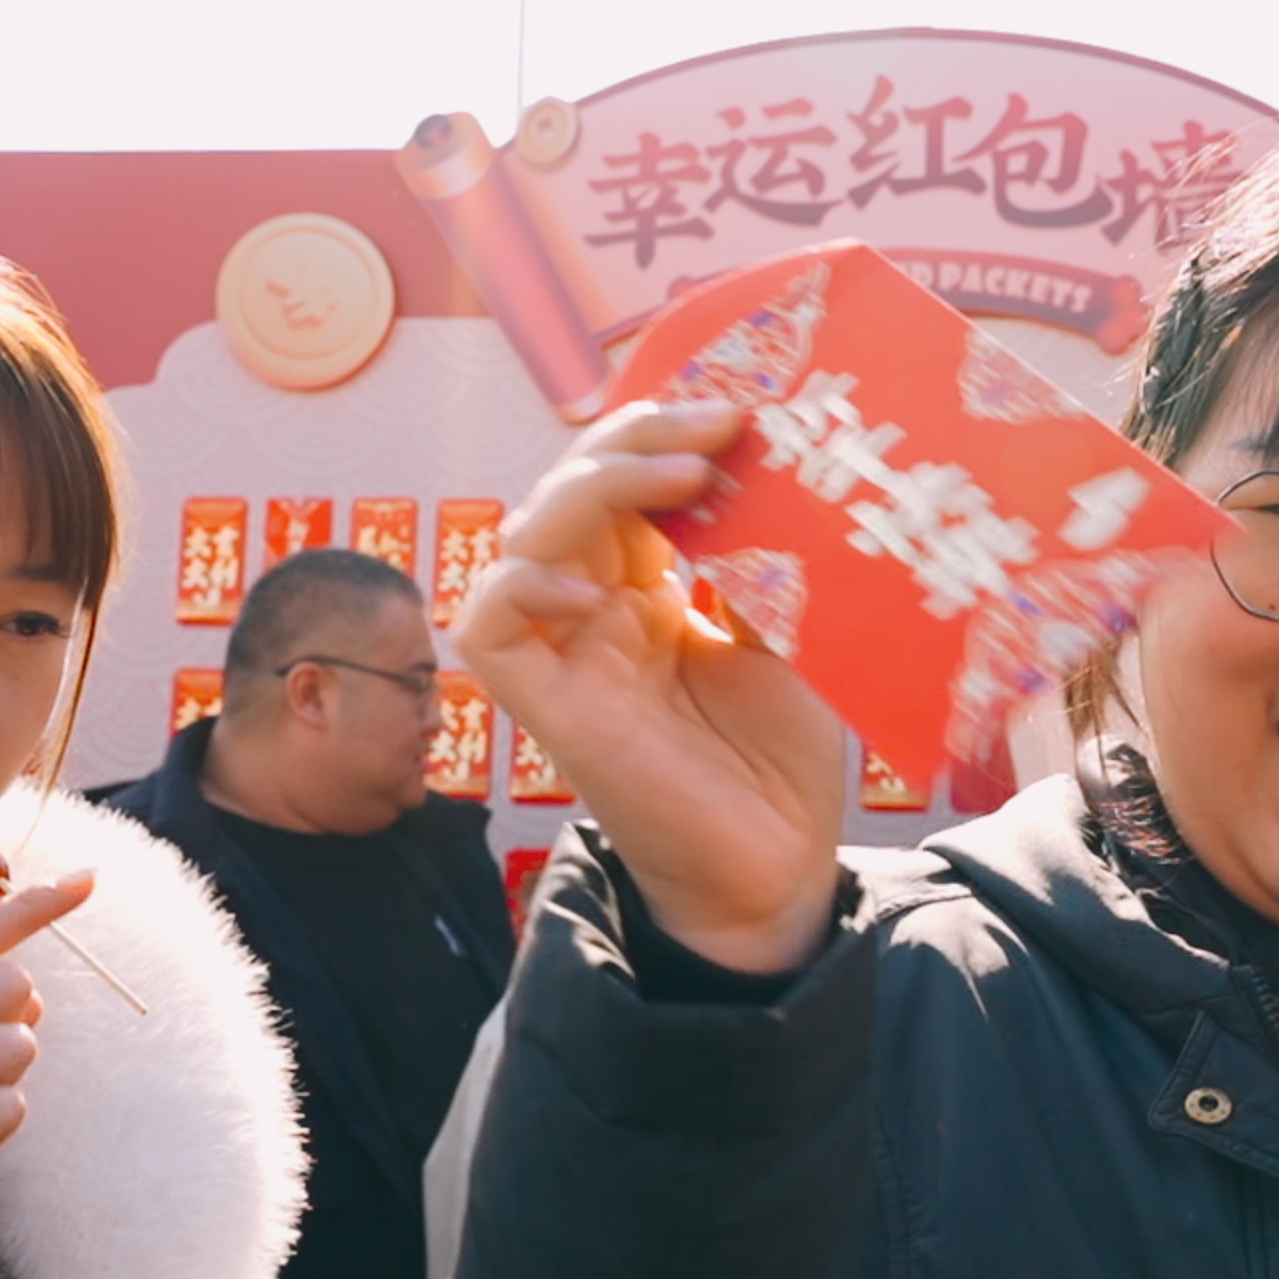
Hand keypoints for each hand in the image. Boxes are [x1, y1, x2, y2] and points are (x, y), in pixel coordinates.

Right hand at [452, 397, 845, 972]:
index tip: (743, 409)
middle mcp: (595, 613)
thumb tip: (781, 469)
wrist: (776, 870)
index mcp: (647, 591)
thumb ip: (764, 562)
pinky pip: (487, 626)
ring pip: (525, 534)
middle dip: (636, 439)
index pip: (624, 483)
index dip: (664, 434)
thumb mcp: (790, 636)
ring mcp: (567, 657)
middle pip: (571, 490)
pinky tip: (596, 582)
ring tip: (684, 476)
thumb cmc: (782, 764)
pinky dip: (523, 582)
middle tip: (722, 421)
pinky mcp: (548, 710)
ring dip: (593, 486)